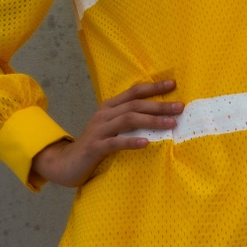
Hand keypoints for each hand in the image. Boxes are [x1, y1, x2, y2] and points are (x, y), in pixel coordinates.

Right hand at [30, 80, 181, 187]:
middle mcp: (105, 114)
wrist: (66, 162)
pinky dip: (131, 141)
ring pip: (128, 120)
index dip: (153, 87)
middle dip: (159, 105)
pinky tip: (146, 142)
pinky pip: (115, 142)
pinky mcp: (95, 147)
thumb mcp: (111, 127)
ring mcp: (99, 130)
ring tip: (170, 124)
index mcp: (109, 107)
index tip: (173, 84)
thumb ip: (128, 119)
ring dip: (151, 120)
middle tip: (180, 107)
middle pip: (135, 105)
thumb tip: (158, 115)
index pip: (134, 92)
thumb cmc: (94, 144)